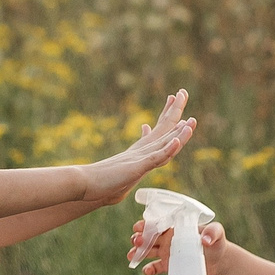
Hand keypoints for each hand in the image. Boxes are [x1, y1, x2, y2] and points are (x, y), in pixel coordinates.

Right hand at [78, 91, 195, 205]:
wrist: (84, 182)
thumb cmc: (100, 179)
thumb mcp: (119, 168)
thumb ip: (128, 162)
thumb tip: (129, 154)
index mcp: (138, 151)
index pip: (157, 131)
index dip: (168, 117)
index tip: (174, 100)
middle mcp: (140, 150)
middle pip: (162, 129)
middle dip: (174, 112)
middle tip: (182, 93)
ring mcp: (139, 158)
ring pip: (163, 143)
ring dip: (178, 132)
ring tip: (191, 121)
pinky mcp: (136, 168)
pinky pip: (155, 158)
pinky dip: (167, 150)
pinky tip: (176, 142)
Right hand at [127, 217, 227, 274]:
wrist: (218, 262)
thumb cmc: (217, 243)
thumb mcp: (217, 234)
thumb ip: (213, 232)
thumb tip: (204, 239)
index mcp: (175, 227)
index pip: (158, 223)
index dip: (146, 224)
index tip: (139, 227)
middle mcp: (167, 239)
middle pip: (148, 237)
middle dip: (139, 238)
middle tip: (137, 241)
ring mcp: (166, 252)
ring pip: (147, 251)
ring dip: (138, 252)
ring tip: (132, 256)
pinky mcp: (168, 265)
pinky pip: (154, 267)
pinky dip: (148, 269)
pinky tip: (146, 271)